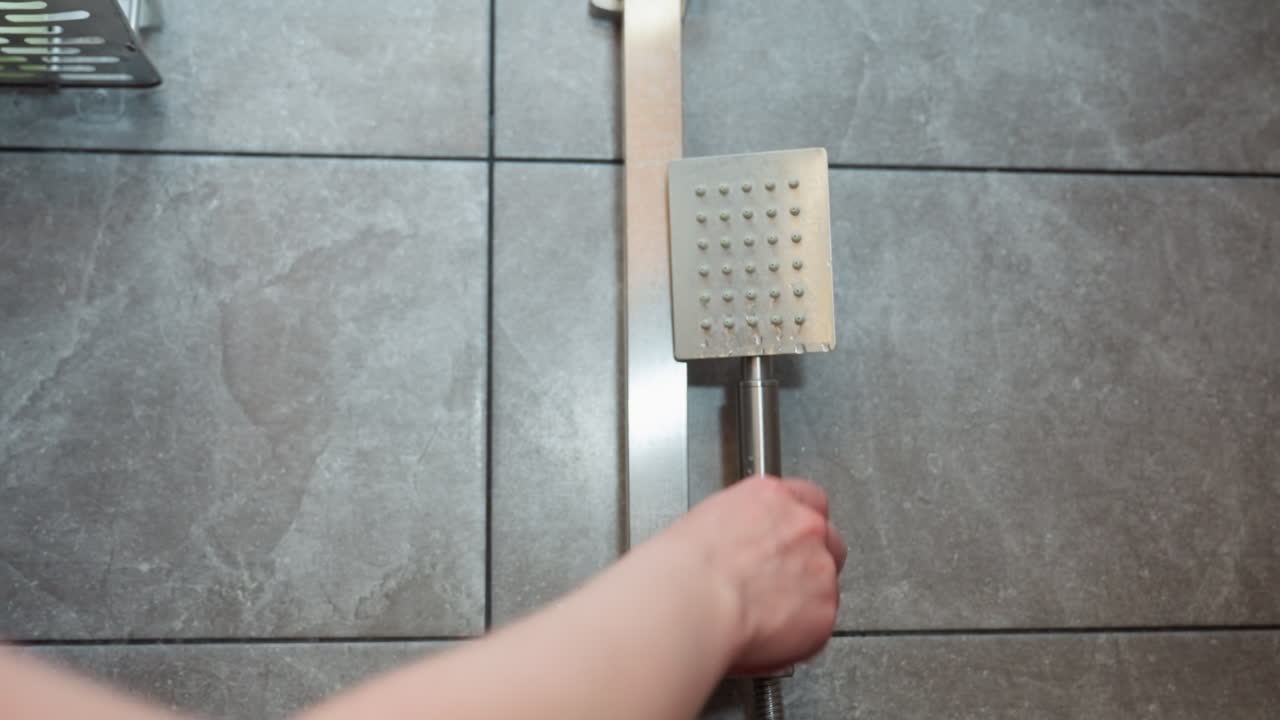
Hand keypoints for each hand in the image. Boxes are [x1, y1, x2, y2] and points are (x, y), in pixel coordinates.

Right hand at [667, 475, 846, 673]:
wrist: (691, 601)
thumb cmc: (683, 569)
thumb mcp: (706, 522)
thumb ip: (744, 528)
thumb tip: (744, 547)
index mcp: (771, 497)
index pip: (808, 498)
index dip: (797, 523)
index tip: (786, 540)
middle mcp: (803, 524)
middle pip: (827, 538)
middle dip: (810, 560)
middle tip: (779, 581)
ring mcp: (820, 566)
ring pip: (826, 583)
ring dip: (805, 598)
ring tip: (764, 614)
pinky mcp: (825, 609)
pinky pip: (820, 622)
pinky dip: (800, 632)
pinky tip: (768, 632)